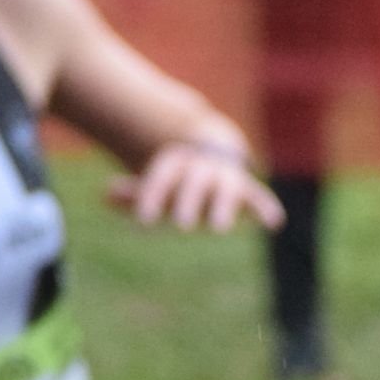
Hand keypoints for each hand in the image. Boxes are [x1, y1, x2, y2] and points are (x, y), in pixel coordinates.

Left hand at [109, 139, 284, 233]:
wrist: (214, 151)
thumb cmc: (182, 179)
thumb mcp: (159, 183)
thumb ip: (138, 193)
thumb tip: (106, 195)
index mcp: (179, 162)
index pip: (164, 176)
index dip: (152, 196)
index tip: (143, 223)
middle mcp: (204, 167)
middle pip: (196, 182)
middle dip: (190, 201)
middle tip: (182, 226)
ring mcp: (227, 177)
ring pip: (227, 188)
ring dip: (224, 207)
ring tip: (219, 228)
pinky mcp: (247, 191)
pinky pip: (258, 198)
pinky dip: (266, 208)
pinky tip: (274, 223)